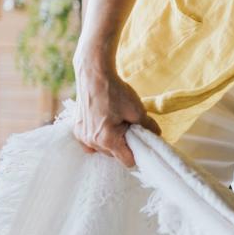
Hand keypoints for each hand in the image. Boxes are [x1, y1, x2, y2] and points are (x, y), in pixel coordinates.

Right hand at [72, 53, 159, 167]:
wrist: (93, 74)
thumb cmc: (114, 91)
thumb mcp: (137, 110)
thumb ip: (148, 127)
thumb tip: (156, 135)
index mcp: (107, 140)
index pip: (127, 161)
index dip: (137, 152)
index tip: (141, 141)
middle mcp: (92, 142)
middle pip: (114, 155)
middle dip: (124, 144)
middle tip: (128, 125)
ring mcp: (82, 136)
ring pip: (103, 149)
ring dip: (112, 140)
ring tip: (116, 121)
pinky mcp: (77, 129)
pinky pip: (91, 142)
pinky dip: (99, 137)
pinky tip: (104, 124)